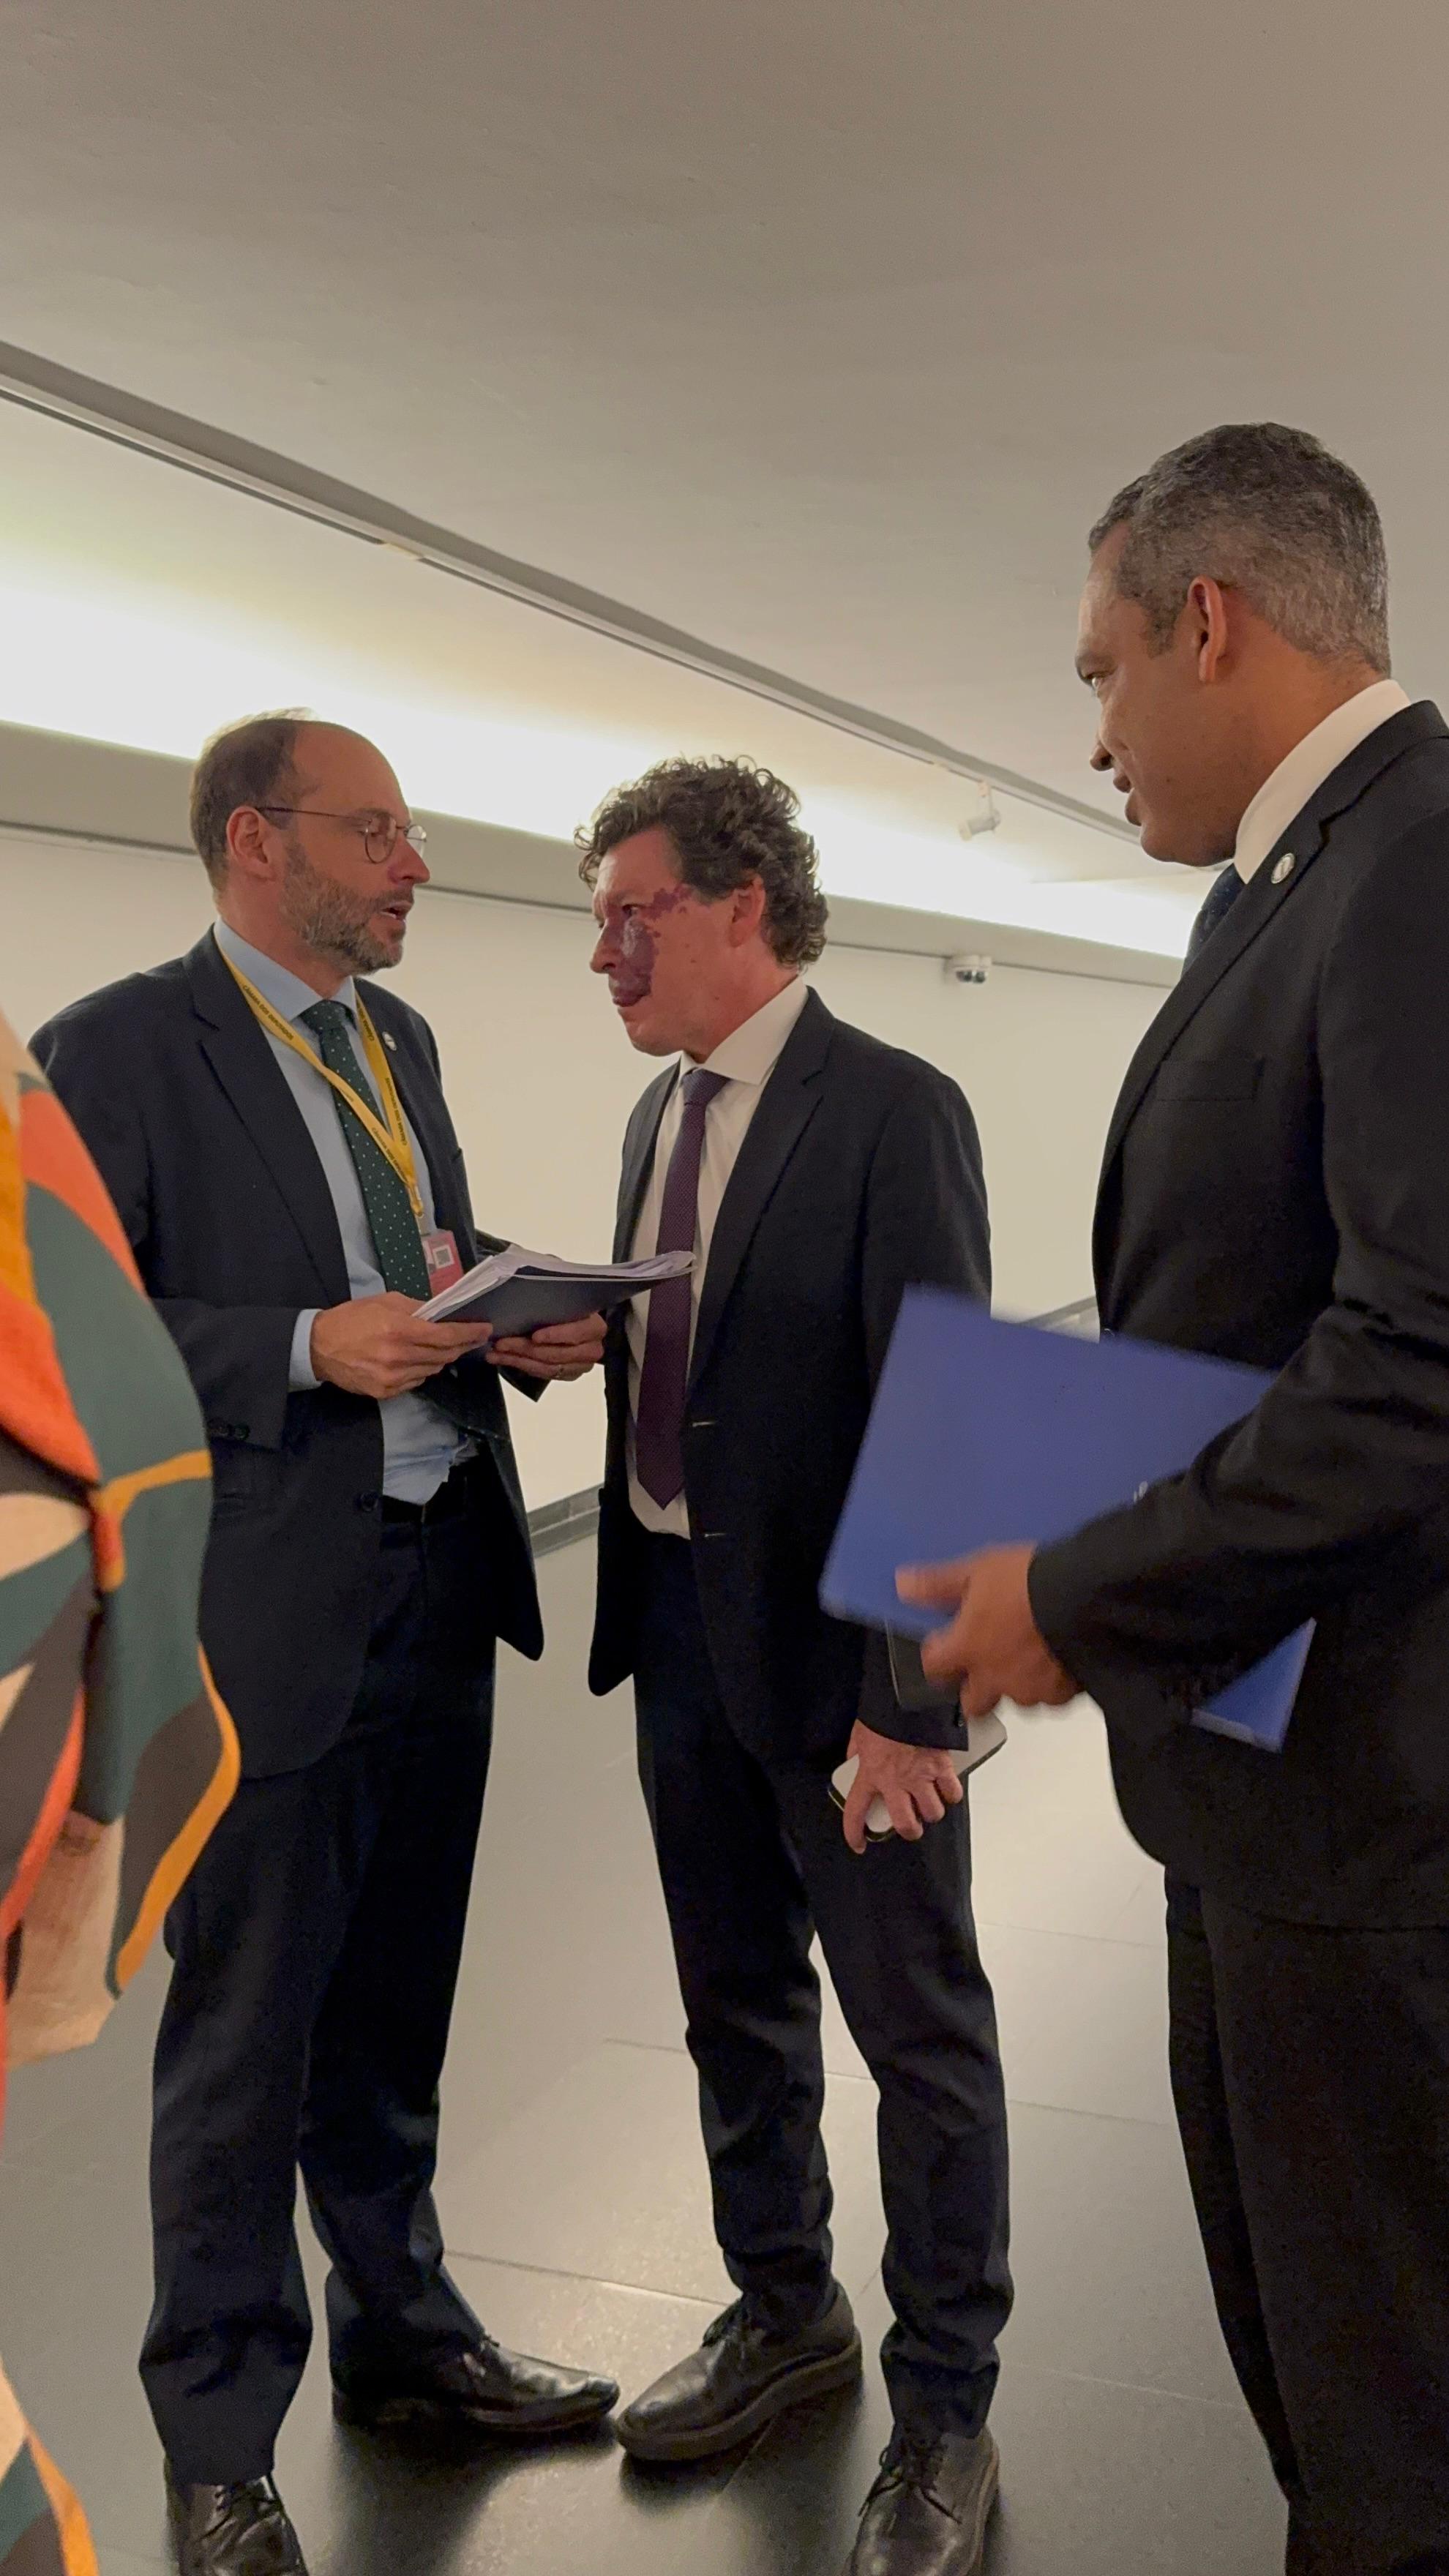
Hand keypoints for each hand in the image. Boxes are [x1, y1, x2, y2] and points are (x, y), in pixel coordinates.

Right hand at [310, 1293, 492, 1399]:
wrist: (318, 1347)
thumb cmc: (351, 1319)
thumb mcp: (384, 1302)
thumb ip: (416, 1308)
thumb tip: (442, 1313)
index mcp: (398, 1329)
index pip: (445, 1336)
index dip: (469, 1334)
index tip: (484, 1330)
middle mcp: (398, 1356)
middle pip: (444, 1355)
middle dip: (461, 1346)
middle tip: (470, 1338)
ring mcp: (392, 1378)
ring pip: (432, 1370)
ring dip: (440, 1358)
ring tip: (440, 1347)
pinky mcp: (385, 1392)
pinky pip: (416, 1382)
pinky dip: (421, 1370)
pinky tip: (415, 1360)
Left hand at [487, 1312, 607, 1382]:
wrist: (580, 1324)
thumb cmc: (570, 1310)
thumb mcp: (567, 1302)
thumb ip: (554, 1304)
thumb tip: (525, 1297)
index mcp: (594, 1327)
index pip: (576, 1333)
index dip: (555, 1336)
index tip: (534, 1336)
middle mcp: (591, 1350)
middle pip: (556, 1354)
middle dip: (525, 1349)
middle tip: (502, 1343)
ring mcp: (580, 1366)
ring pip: (547, 1368)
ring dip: (518, 1360)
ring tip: (496, 1353)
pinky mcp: (568, 1375)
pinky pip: (542, 1374)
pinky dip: (521, 1366)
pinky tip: (504, 1358)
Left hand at [840, 1719, 965, 1855]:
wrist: (907, 1696)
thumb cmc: (883, 1712)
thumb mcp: (860, 1732)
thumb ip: (856, 1750)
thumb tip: (853, 1758)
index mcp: (870, 1773)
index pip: (856, 1812)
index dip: (854, 1833)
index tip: (858, 1843)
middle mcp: (896, 1781)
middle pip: (906, 1824)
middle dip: (910, 1830)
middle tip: (910, 1825)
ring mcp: (921, 1776)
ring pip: (932, 1812)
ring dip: (931, 1812)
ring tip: (929, 1804)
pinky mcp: (941, 1766)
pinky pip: (952, 1792)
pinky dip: (951, 1794)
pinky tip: (947, 1790)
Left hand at [897, 1543, 1076, 1718]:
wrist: (1084, 1597)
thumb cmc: (1025, 1580)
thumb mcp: (977, 1569)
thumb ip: (939, 1584)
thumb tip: (902, 1586)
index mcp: (967, 1650)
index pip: (934, 1668)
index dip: (935, 1656)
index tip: (943, 1641)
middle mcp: (994, 1679)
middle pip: (973, 1704)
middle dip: (974, 1689)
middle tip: (986, 1663)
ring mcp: (1031, 1691)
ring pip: (1016, 1699)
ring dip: (1016, 1683)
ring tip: (1030, 1656)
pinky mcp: (1065, 1694)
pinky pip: (1053, 1696)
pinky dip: (1052, 1682)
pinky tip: (1060, 1658)